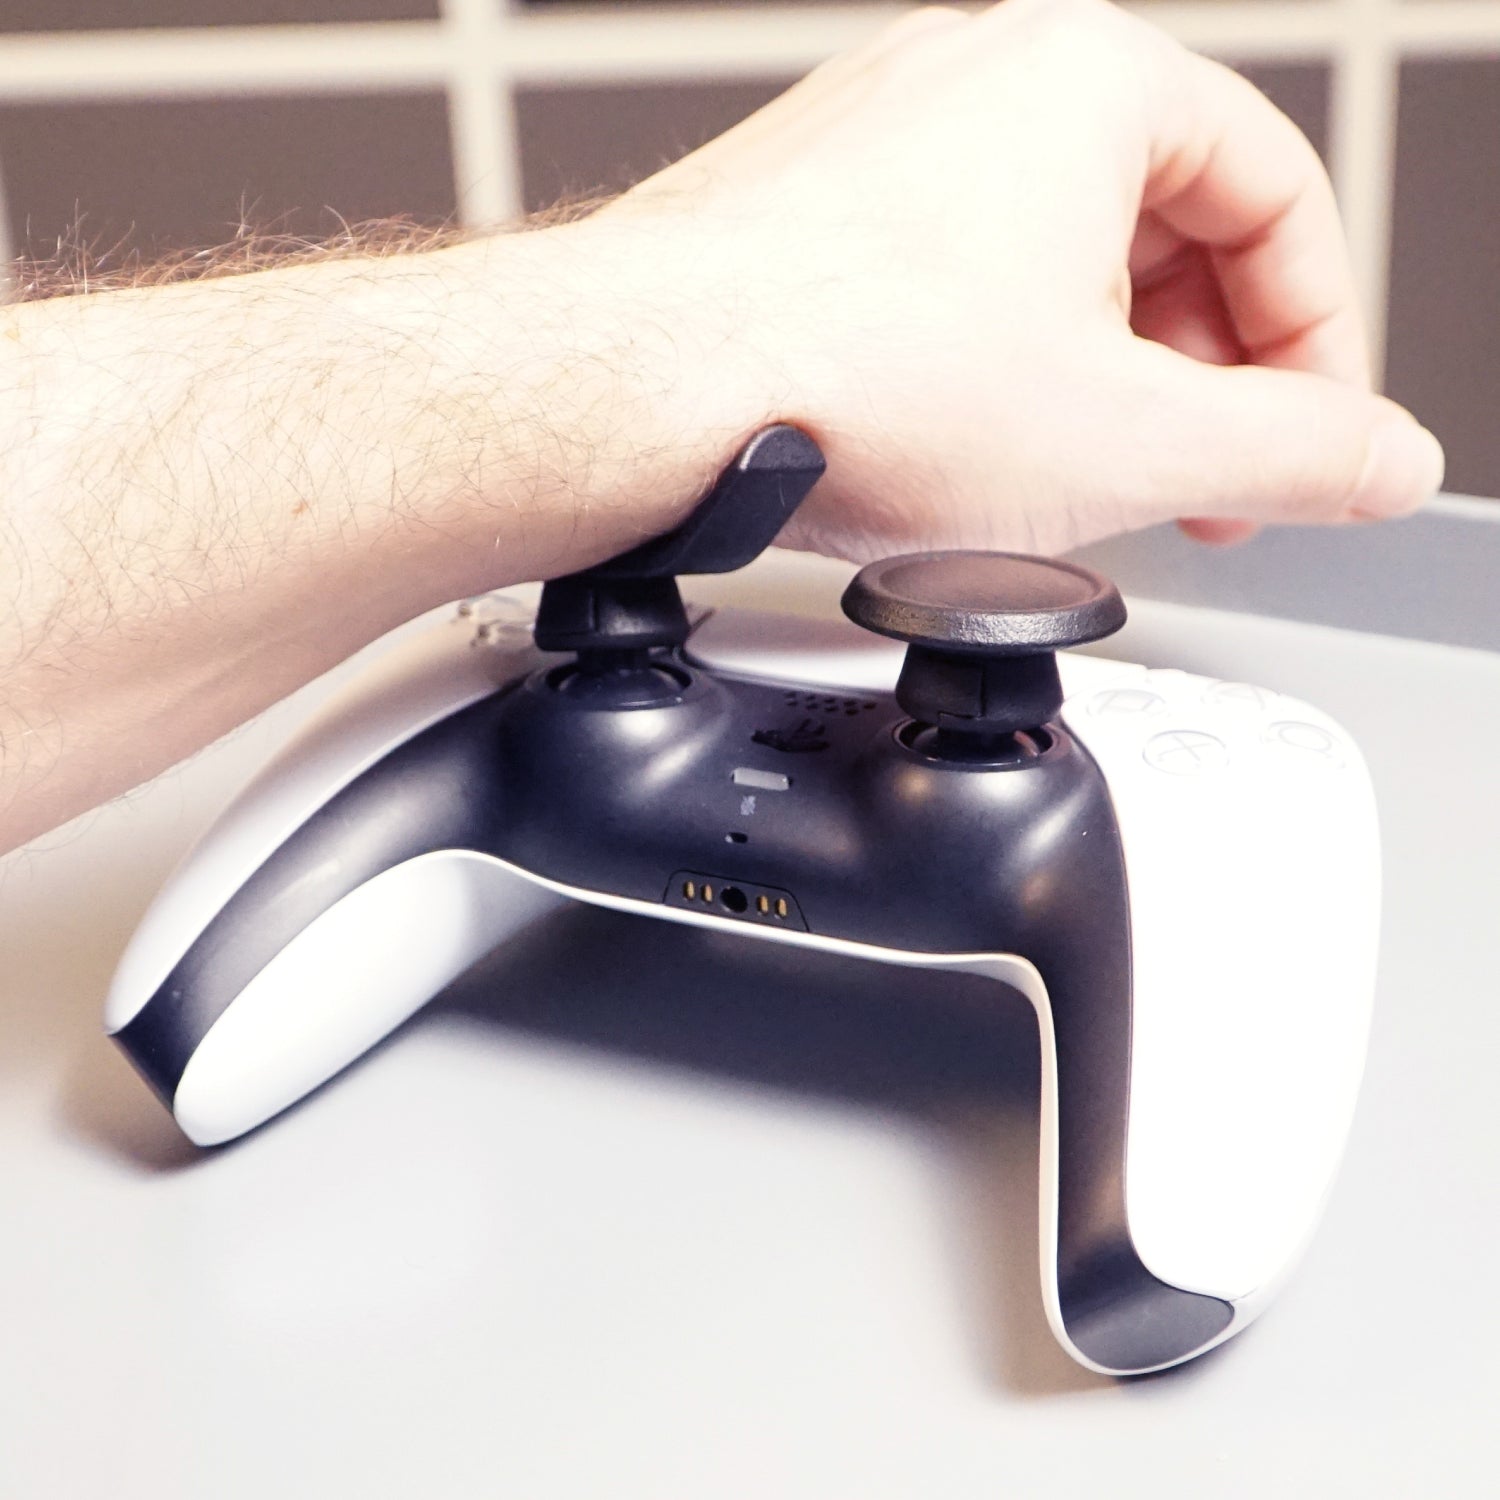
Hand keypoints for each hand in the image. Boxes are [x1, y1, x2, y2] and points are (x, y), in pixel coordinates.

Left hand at [594, 0, 1444, 557]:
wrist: (630, 397)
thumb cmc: (841, 378)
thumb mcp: (1129, 443)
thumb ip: (1292, 453)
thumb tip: (1380, 460)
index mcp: (1088, 82)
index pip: (1276, 196)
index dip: (1317, 340)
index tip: (1308, 440)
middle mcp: (977, 84)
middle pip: (1161, 231)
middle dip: (1201, 376)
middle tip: (1204, 485)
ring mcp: (880, 149)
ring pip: (1051, 267)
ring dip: (1098, 383)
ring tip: (1085, 485)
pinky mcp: (810, 222)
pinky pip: (951, 290)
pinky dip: (994, 372)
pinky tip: (973, 459)